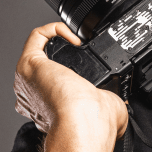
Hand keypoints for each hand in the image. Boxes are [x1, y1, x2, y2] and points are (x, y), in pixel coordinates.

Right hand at [14, 22, 127, 138]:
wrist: (85, 121)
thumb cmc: (95, 122)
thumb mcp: (110, 108)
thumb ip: (112, 100)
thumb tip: (123, 100)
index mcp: (51, 110)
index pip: (55, 86)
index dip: (71, 72)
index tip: (86, 67)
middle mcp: (35, 97)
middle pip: (46, 68)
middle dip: (65, 55)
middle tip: (84, 51)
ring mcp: (29, 81)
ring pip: (38, 51)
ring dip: (60, 41)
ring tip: (79, 42)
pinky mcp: (28, 65)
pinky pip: (36, 37)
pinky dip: (55, 29)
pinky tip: (75, 38)